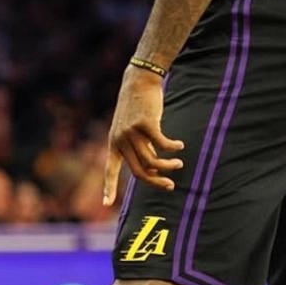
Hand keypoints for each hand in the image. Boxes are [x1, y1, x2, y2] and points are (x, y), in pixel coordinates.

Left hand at [103, 67, 184, 205]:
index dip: (109, 187)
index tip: (105, 204)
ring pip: (153, 159)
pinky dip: (173, 147)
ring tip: (179, 164)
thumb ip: (137, 146)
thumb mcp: (133, 128)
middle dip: (156, 181)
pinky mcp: (146, 123)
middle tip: (170, 185)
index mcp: (114, 142)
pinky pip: (162, 143)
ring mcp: (132, 131)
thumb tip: (152, 167)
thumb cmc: (138, 106)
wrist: (139, 80)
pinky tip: (180, 146)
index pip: (110, 169)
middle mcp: (121, 139)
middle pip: (139, 170)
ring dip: (168, 164)